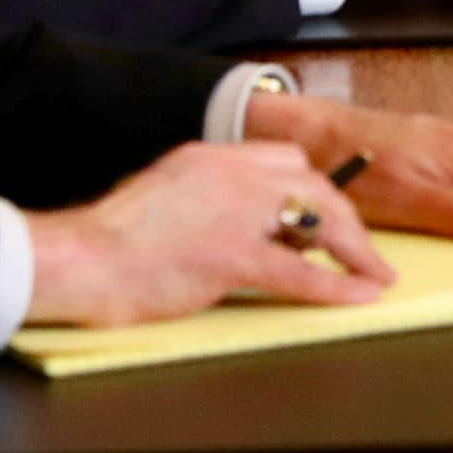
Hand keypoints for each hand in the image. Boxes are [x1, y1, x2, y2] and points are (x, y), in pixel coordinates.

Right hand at [18, 140, 392, 326]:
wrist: (79, 260)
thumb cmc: (114, 242)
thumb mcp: (168, 196)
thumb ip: (212, 199)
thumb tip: (255, 226)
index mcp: (210, 157)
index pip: (285, 160)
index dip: (317, 188)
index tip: (334, 212)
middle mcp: (229, 174)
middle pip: (313, 185)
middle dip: (346, 220)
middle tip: (367, 251)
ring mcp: (233, 214)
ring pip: (317, 220)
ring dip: (354, 249)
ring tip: (374, 272)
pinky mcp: (230, 257)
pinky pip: (299, 271)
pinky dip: (337, 285)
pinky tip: (360, 294)